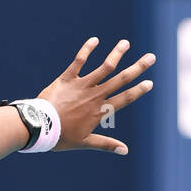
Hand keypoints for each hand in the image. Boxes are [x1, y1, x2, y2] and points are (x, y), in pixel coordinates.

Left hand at [37, 36, 154, 153]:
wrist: (39, 127)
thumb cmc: (61, 136)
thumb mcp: (85, 142)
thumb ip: (106, 144)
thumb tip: (125, 151)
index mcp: (100, 111)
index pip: (124, 98)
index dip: (138, 91)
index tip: (149, 83)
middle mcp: (95, 95)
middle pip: (120, 79)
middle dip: (137, 68)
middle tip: (151, 57)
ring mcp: (82, 85)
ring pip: (104, 67)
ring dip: (116, 54)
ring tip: (125, 43)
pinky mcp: (67, 78)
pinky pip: (79, 61)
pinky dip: (86, 50)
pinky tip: (95, 40)